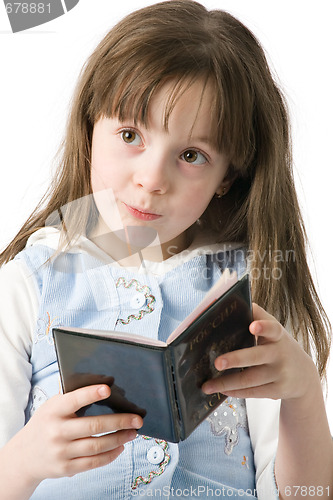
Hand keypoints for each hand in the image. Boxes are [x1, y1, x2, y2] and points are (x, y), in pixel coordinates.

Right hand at [7, 385, 142, 487]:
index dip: (91, 394)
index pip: (74, 400)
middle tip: (137, 419)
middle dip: (120, 422)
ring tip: (133, 432)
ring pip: (97, 446)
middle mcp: (57, 431)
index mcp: (54, 411)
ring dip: (119, 439)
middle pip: (93, 426)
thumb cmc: (45, 423)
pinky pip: (93, 463)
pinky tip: (120, 447)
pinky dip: (110, 455)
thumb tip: (103, 383)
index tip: (108, 388)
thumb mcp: (52, 406)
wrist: (24, 456)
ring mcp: (61, 452)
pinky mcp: (66, 468)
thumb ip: (73, 396)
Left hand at [202, 303, 317, 400]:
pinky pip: (253, 392)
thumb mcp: (273, 330)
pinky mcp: (278, 390)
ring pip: (250, 379)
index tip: (252, 326)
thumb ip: (257, 315)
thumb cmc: (278, 345)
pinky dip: (236, 392)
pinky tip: (221, 390)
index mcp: (277, 335)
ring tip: (206, 385)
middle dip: (236, 360)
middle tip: (217, 362)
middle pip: (256, 357)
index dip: (263, 327)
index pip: (272, 328)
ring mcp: (280, 374)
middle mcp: (280, 354)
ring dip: (226, 383)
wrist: (303, 374)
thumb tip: (233, 300)